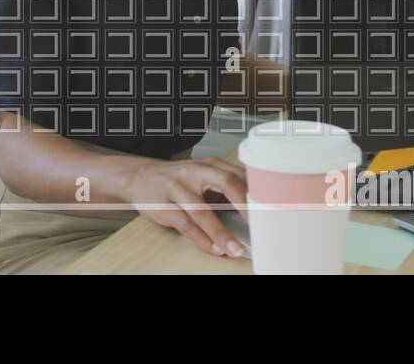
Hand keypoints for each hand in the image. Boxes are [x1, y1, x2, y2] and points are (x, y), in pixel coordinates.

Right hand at [120, 158, 249, 257]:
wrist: (138, 177)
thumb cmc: (177, 179)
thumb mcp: (203, 176)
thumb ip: (228, 187)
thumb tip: (257, 208)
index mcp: (210, 164)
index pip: (240, 174)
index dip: (259, 191)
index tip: (274, 209)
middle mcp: (195, 171)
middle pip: (225, 182)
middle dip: (245, 205)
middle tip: (261, 225)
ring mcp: (178, 188)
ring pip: (203, 210)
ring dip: (221, 233)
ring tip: (236, 249)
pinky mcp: (164, 206)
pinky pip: (186, 225)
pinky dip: (202, 239)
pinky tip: (215, 249)